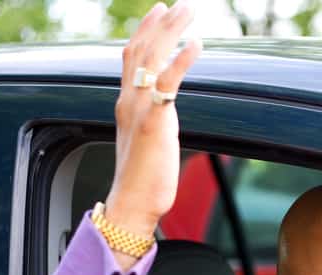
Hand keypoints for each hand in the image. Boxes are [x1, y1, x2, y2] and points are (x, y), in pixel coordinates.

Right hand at [104, 2, 201, 242]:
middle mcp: (128, 102)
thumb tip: (164, 114)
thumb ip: (153, 121)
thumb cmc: (142, 182)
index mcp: (125, 105)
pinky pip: (168, 83)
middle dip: (160, 24)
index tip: (159, 11)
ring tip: (188, 11)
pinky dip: (181, 60)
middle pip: (141, 50)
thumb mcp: (147, 142)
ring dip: (171, 31)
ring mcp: (139, 110)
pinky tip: (196, 44)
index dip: (144, 32)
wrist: (132, 206)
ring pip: (152, 59)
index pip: (131, 58)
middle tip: (180, 4)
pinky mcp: (154, 123)